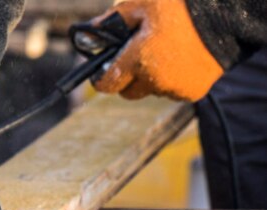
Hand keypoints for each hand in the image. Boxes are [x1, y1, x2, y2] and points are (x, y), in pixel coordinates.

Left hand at [92, 0, 223, 101]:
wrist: (226, 17)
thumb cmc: (181, 7)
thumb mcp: (143, 5)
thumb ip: (113, 21)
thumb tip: (89, 32)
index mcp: (138, 59)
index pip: (108, 84)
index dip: (101, 79)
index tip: (101, 74)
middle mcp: (154, 80)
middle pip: (128, 92)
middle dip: (127, 78)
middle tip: (136, 58)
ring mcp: (174, 89)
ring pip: (151, 90)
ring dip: (151, 78)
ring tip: (165, 53)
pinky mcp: (191, 94)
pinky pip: (172, 91)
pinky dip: (172, 80)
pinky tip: (182, 60)